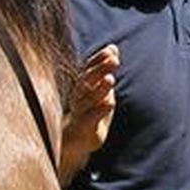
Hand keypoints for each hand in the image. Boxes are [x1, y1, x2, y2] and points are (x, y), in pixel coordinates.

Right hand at [60, 44, 118, 176]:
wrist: (74, 141)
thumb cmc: (88, 111)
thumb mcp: (99, 89)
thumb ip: (104, 70)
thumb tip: (113, 48)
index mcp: (82, 86)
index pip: (88, 69)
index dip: (99, 59)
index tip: (111, 51)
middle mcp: (78, 97)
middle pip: (86, 81)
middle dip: (99, 69)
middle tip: (114, 61)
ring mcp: (79, 113)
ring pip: (86, 100)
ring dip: (98, 89)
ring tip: (111, 80)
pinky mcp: (83, 129)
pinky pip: (89, 119)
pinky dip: (99, 111)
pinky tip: (110, 103)